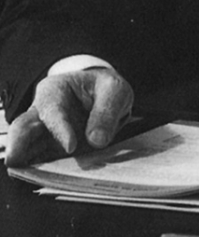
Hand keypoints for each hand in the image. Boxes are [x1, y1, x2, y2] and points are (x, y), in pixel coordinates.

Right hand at [4, 67, 133, 166]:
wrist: (105, 97)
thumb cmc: (104, 88)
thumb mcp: (114, 90)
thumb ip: (106, 112)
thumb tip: (96, 141)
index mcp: (55, 91)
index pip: (53, 111)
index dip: (60, 129)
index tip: (71, 146)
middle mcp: (42, 114)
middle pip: (23, 128)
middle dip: (17, 144)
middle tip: (14, 160)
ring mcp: (44, 135)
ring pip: (28, 149)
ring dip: (27, 163)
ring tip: (26, 176)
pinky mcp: (51, 151)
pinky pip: (43, 162)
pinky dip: (43, 172)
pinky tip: (46, 180)